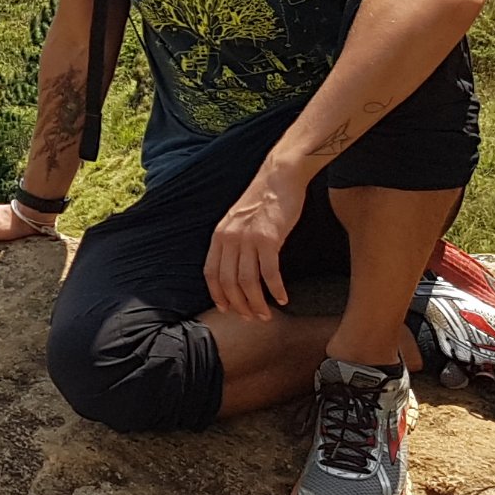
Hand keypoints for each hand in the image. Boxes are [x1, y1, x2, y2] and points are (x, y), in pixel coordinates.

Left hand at [204, 168, 305, 318]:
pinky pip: (269, 272)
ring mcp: (248, 238)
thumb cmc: (263, 201)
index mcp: (219, 236)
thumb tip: (237, 270)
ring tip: (267, 314)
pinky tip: (283, 298)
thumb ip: (234, 243)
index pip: (211, 274)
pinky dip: (276, 289)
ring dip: (257, 303)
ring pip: (247, 282)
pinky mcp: (268, 238)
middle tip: (252, 318)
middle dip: (239, 306)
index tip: (227, 310)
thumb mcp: (238, 222)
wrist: (280, 177)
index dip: (218, 295)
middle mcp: (229, 238)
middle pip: (228, 283)